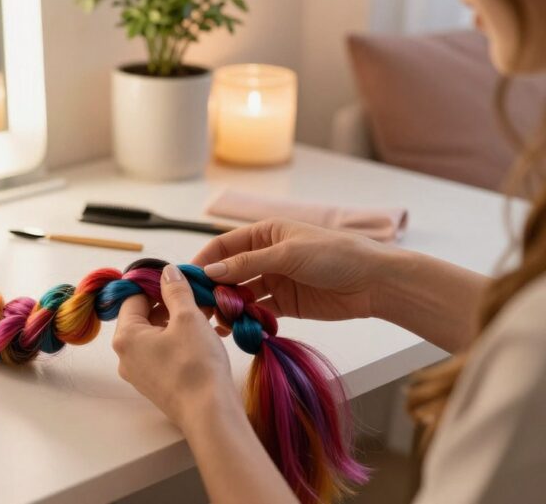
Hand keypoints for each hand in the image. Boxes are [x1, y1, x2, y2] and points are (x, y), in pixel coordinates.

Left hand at [112, 264, 237, 428]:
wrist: (210, 414)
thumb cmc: (196, 365)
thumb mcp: (188, 318)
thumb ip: (176, 290)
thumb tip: (167, 272)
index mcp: (125, 337)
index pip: (133, 298)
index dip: (155, 285)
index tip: (177, 280)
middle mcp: (126, 357)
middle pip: (143, 318)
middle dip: (169, 305)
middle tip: (196, 298)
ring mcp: (140, 374)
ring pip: (155, 337)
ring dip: (178, 323)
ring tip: (205, 316)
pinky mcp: (156, 386)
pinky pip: (163, 355)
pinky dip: (180, 342)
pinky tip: (204, 338)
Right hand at [192, 218, 397, 325]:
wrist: (375, 282)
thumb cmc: (336, 255)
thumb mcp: (288, 254)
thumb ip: (248, 263)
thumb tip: (212, 270)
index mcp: (265, 234)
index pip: (224, 246)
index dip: (204, 261)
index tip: (188, 280)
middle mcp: (266, 256)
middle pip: (229, 272)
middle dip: (214, 289)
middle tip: (201, 308)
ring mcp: (275, 281)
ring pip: (242, 294)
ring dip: (230, 307)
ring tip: (219, 322)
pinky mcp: (286, 304)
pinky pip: (259, 311)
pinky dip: (248, 319)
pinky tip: (239, 328)